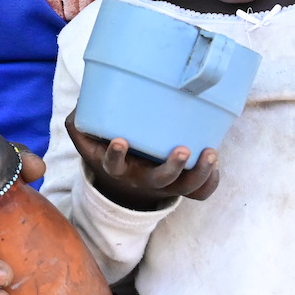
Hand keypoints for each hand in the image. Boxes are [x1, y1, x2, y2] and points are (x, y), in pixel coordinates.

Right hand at [66, 110, 220, 210]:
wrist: (124, 180)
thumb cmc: (108, 148)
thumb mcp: (89, 140)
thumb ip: (80, 122)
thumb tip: (79, 103)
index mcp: (117, 167)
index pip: (113, 165)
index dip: (116, 156)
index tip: (120, 140)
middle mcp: (142, 179)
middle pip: (158, 180)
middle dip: (171, 168)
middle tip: (181, 150)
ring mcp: (165, 185)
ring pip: (185, 187)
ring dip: (199, 173)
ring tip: (210, 153)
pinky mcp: (182, 185)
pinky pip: (200, 192)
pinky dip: (209, 181)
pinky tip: (214, 162)